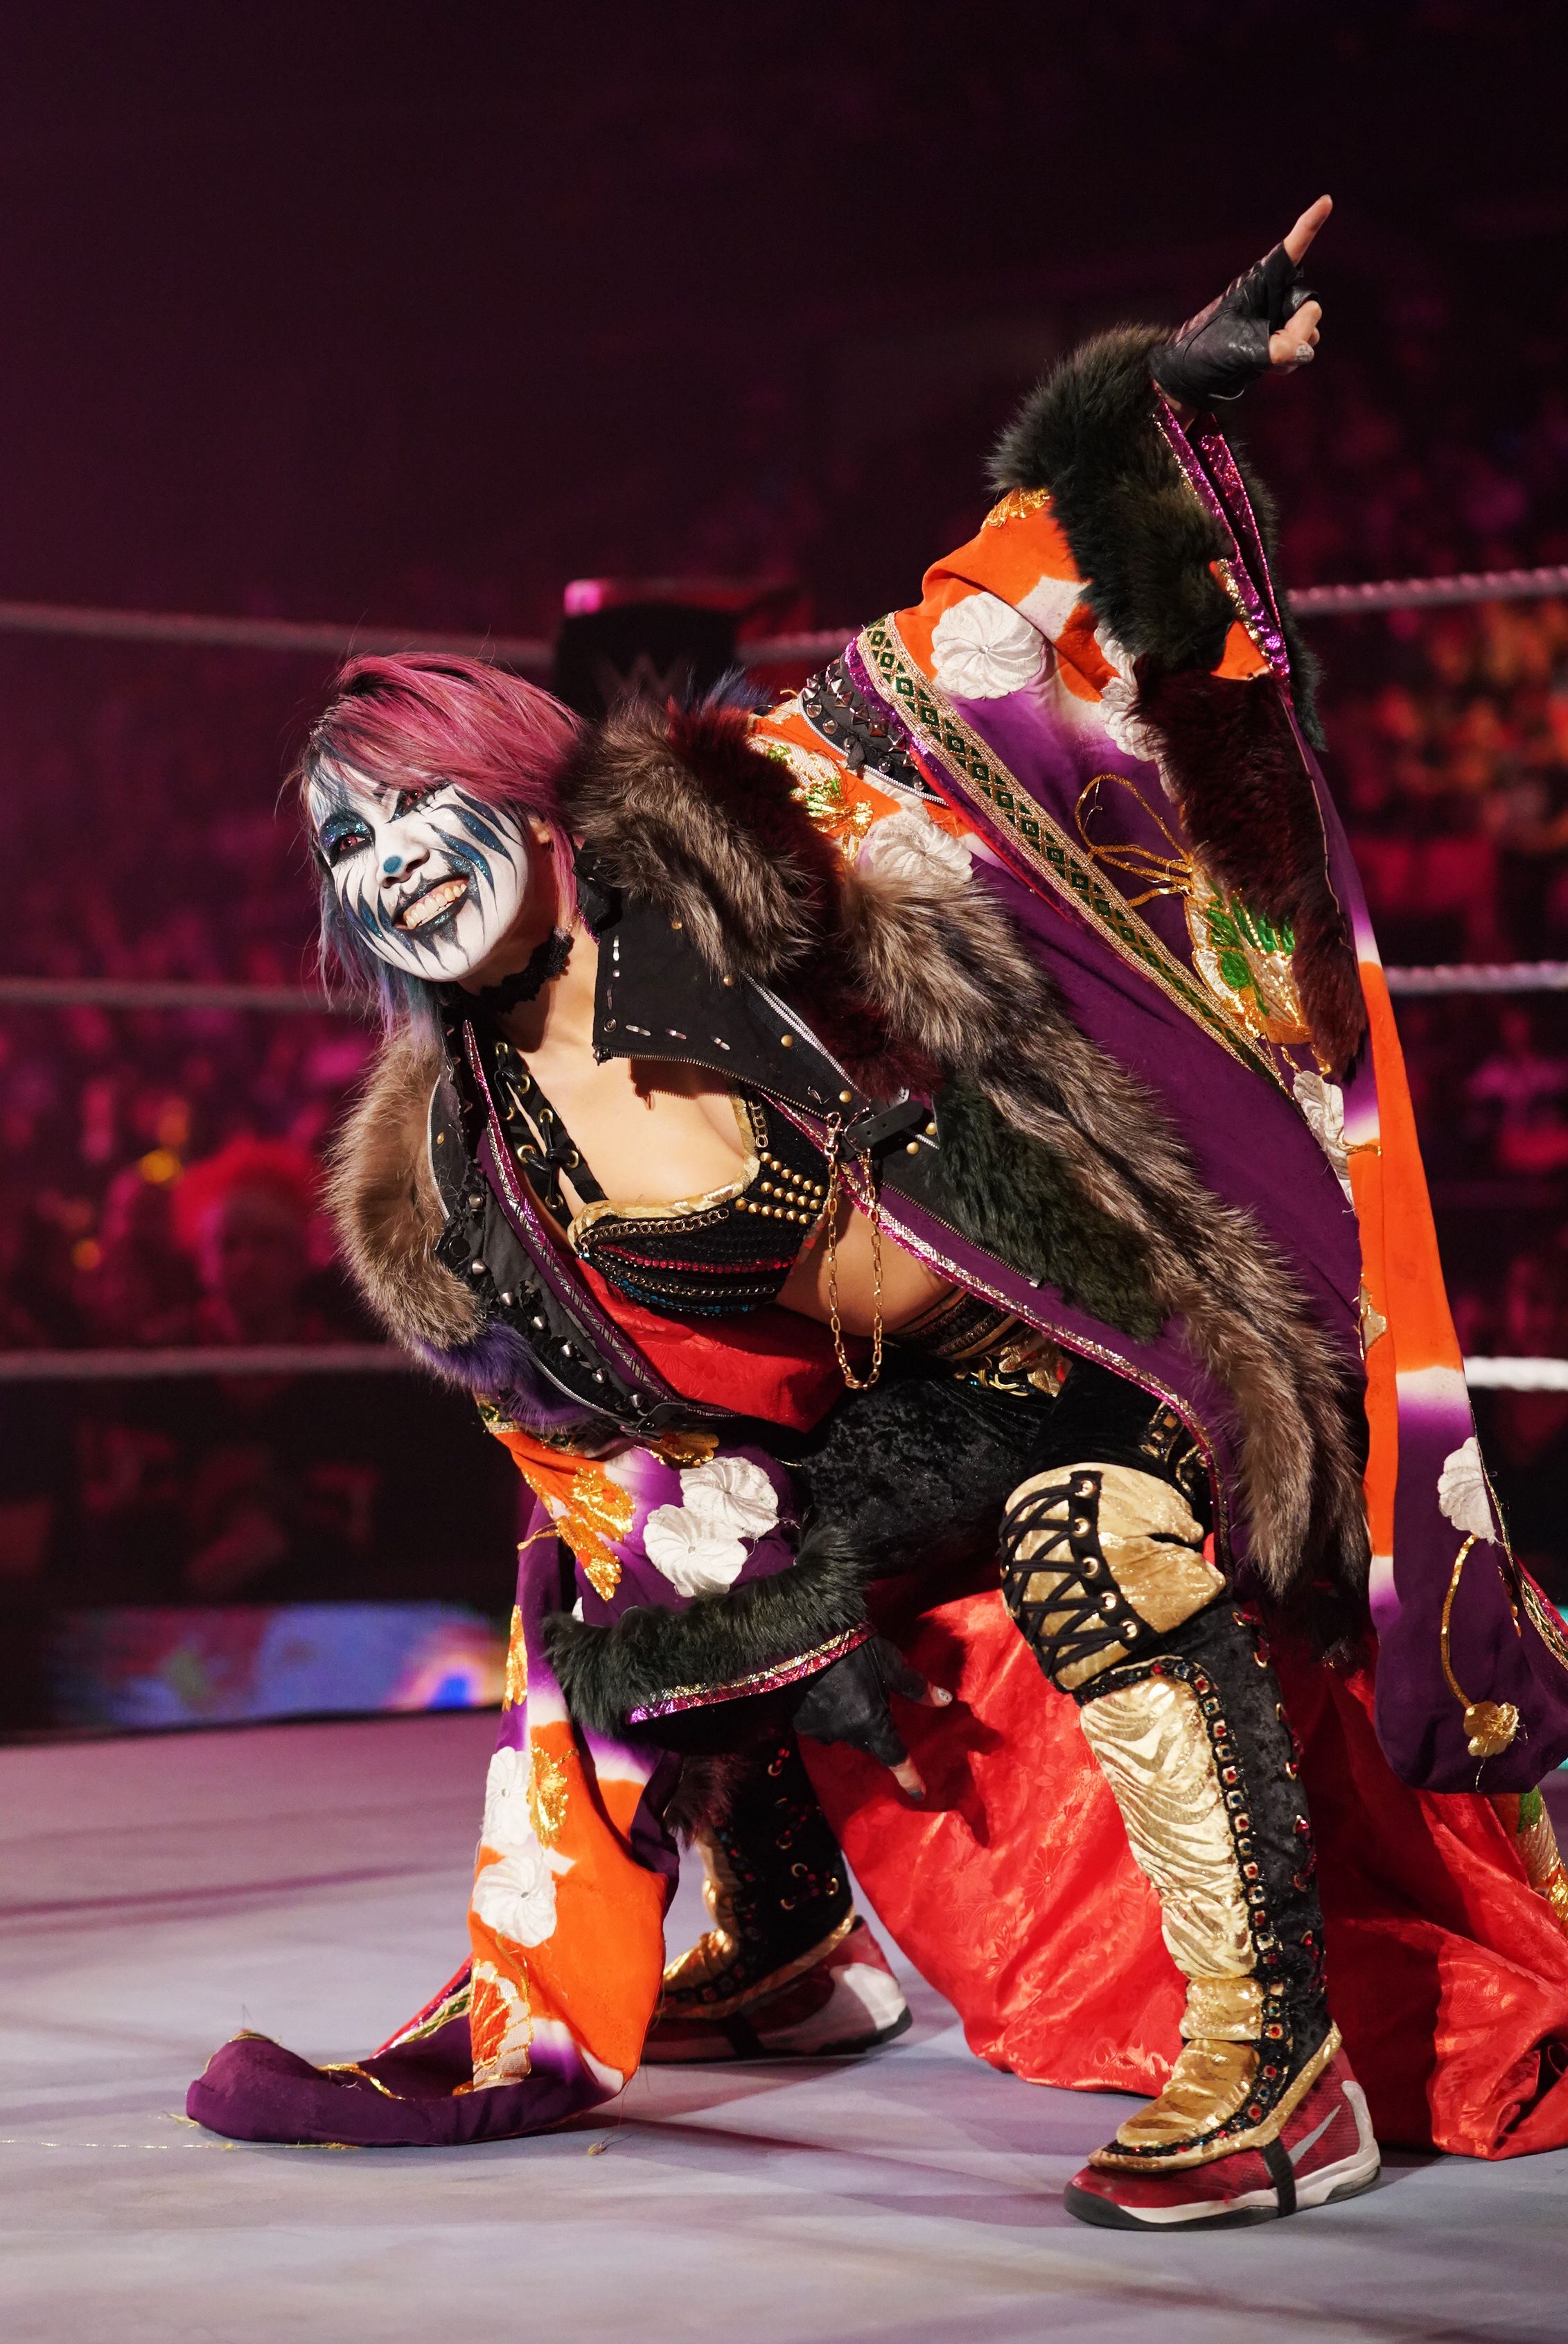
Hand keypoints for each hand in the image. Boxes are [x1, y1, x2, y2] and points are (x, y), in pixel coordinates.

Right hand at [790, 1633, 952, 1800]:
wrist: (807, 1635)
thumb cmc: (856, 1648)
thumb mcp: (890, 1664)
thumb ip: (916, 1687)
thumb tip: (945, 1700)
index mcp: (871, 1721)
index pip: (895, 1756)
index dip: (908, 1775)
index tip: (919, 1792)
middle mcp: (846, 1732)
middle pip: (868, 1742)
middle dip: (875, 1731)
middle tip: (875, 1706)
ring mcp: (820, 1729)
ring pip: (843, 1735)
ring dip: (850, 1723)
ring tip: (848, 1695)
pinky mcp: (799, 1721)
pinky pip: (821, 1726)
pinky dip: (827, 1716)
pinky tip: (826, 1694)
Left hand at [1151, 195, 1331, 407]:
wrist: (1195, 378)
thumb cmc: (1208, 351)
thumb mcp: (1238, 348)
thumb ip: (1275, 349)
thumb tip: (1305, 351)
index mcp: (1260, 281)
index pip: (1289, 251)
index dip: (1309, 225)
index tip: (1326, 201)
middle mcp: (1274, 298)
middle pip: (1311, 306)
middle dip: (1300, 328)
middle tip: (1276, 347)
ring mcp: (1280, 321)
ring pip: (1311, 331)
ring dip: (1294, 349)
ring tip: (1263, 358)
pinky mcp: (1282, 344)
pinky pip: (1303, 352)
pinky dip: (1289, 363)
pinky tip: (1268, 368)